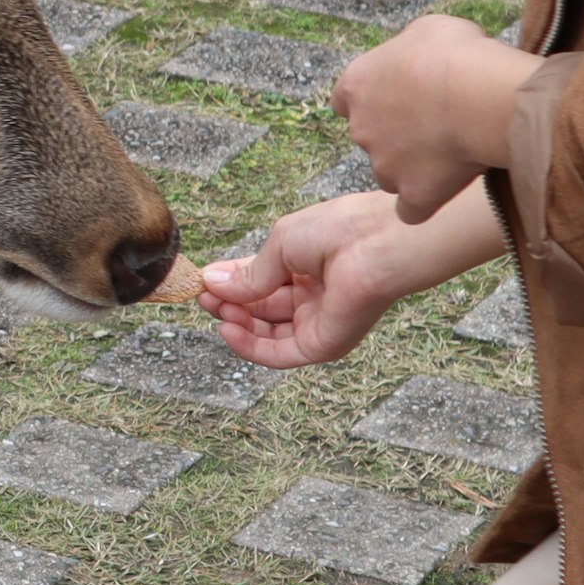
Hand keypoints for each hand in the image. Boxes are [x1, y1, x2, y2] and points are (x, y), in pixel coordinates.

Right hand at [198, 183, 508, 367]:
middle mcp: (314, 296)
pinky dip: (251, 346)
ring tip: (214, 308)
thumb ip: (250, 273)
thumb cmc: (340, 230)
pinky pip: (281, 354)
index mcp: (309, 267)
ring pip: (268, 334)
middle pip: (262, 310)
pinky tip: (228, 329)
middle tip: (204, 296)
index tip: (205, 280)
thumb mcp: (281, 244)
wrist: (379, 243)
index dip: (232, 283)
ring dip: (237, 324)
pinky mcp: (324, 344)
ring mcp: (320, 321)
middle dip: (230, 304)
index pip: (263, 282)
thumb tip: (212, 283)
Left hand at [332, 15, 539, 222]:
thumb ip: (409, 49)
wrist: (478, 95)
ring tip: (448, 154)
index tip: (397, 98)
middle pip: (369, 136)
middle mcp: (360, 127)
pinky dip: (423, 203)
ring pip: (388, 173)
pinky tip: (442, 192)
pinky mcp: (412, 194)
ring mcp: (384, 165)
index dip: (372, 100)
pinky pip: (410, 210)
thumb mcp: (427, 30)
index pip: (345, 100)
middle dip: (395, 133)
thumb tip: (416, 55)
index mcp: (356, 84)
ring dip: (410, 167)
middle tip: (435, 122)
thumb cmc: (455, 53)